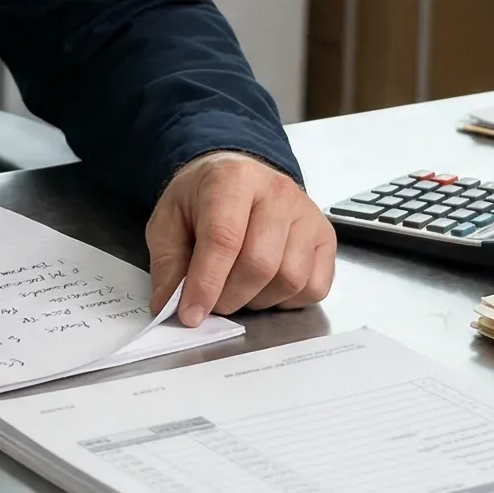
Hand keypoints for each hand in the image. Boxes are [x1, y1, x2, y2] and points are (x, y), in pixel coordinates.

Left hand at [146, 151, 334, 323]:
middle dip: (229, 297)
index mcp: (233, 179)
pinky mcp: (326, 237)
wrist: (237, 177)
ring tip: (237, 289)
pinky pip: (314, 287)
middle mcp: (278, 192)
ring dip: (257, 300)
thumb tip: (167, 304)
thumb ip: (168, 262)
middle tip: (210, 301)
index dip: (206, 283)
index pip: (224, 238)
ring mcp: (308, 214)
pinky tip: (265, 287)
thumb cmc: (202, 200)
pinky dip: (287, 300)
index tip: (190, 314)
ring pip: (289, 279)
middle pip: (259, 264)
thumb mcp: (169, 220)